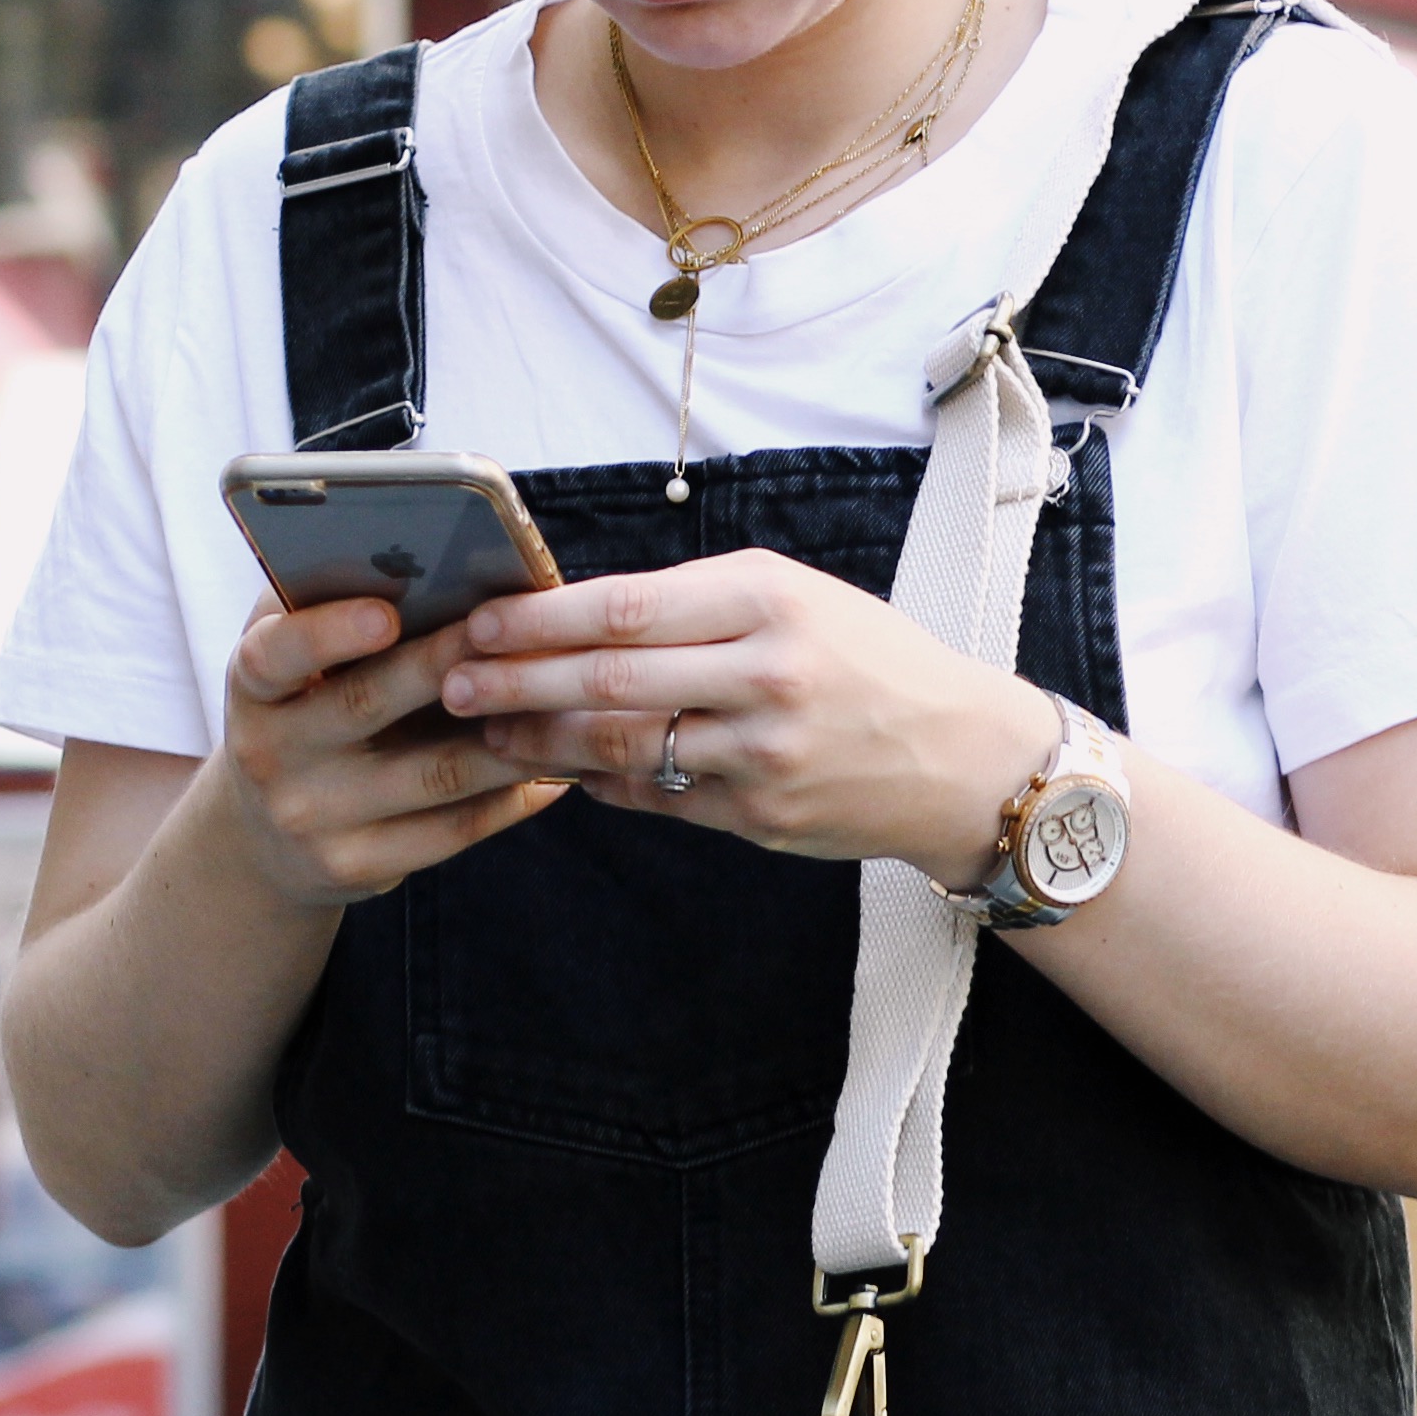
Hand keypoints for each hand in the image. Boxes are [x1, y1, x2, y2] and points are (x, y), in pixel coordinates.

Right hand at [204, 594, 567, 910]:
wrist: (265, 840)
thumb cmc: (301, 715)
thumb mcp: (289, 664)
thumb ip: (329, 608)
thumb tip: (422, 556)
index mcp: (252, 688)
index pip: (276, 655)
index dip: (328, 633)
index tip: (386, 613)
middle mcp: (271, 754)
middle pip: (368, 704)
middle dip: (445, 666)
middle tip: (508, 635)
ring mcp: (313, 817)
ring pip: (431, 774)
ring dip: (507, 738)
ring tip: (564, 702)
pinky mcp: (356, 866)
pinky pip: (449, 830)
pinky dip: (509, 800)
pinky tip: (554, 773)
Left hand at [439, 554, 1052, 877]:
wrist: (964, 757)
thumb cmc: (870, 662)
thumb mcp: (798, 598)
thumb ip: (695, 606)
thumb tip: (577, 616)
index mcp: (770, 601)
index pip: (626, 607)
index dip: (539, 619)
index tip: (480, 620)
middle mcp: (766, 675)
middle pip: (608, 679)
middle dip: (516, 680)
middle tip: (452, 679)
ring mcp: (763, 754)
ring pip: (622, 746)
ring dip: (541, 740)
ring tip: (488, 729)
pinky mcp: (761, 817)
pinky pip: (657, 796)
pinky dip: (599, 782)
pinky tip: (557, 768)